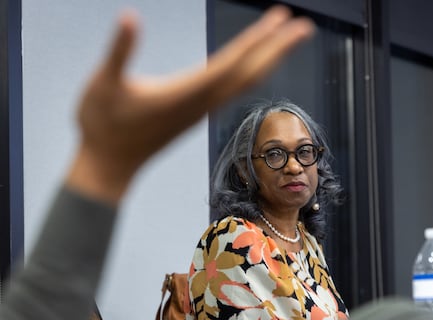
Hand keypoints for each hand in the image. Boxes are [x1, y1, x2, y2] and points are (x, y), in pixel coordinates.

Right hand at [66, 6, 313, 202]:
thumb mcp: (104, 84)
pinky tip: (255, 62)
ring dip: (269, 59)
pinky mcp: (197, 113)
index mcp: (186, 93)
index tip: (281, 20)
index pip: (232, 63)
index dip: (257, 40)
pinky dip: (251, 71)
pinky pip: (233, 89)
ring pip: (245, 83)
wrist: (110, 165)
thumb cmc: (102, 125)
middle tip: (304, 26)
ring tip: (285, 38)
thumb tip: (129, 16)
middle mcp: (202, 103)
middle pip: (250, 73)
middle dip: (278, 48)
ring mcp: (202, 110)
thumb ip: (119, 52)